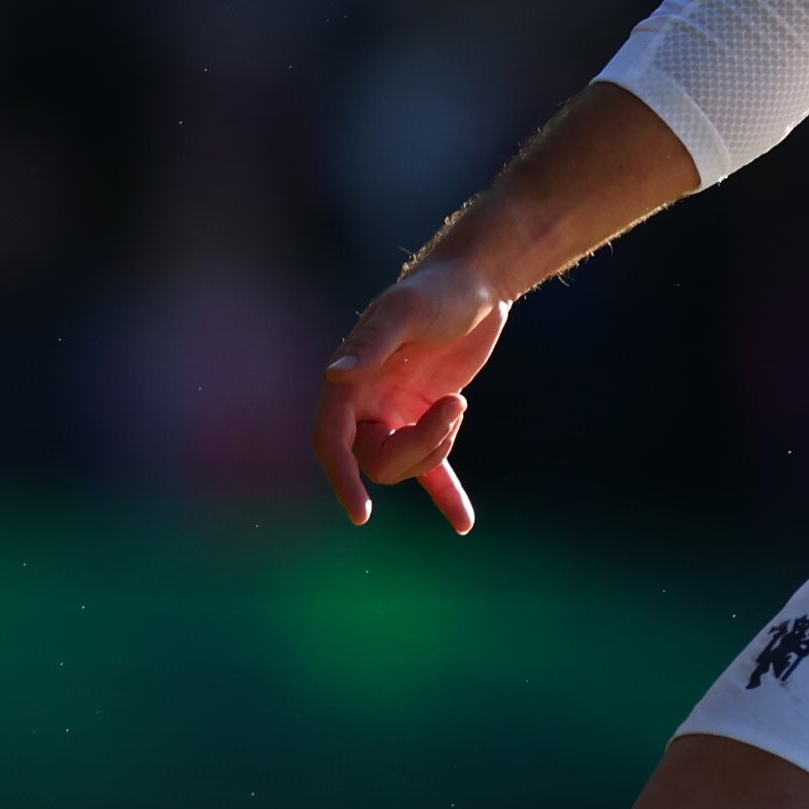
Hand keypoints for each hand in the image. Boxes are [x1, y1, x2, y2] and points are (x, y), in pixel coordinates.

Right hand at [316, 261, 514, 530]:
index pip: (332, 440)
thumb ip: (371, 344)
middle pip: (377, 460)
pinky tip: (463, 524)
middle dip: (418, 447)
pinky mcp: (428, 419)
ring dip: (440, 446)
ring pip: (407, 464)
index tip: (362, 513)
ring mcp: (398, 413)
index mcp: (349, 380)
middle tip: (455, 406)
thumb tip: (335, 377)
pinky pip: (433, 469)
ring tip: (459, 402)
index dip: (341, 477)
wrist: (476, 284)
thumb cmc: (437, 292)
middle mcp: (367, 402)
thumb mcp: (405, 312)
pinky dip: (446, 495)